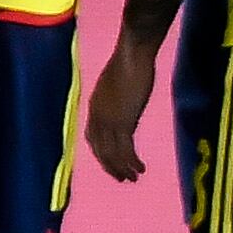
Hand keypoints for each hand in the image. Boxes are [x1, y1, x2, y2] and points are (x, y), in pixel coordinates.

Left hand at [84, 40, 154, 181]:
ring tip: (133, 178)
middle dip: (110, 166)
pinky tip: (140, 168)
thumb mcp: (116, 84)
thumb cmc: (128, 62)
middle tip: (122, 178)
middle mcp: (97, 116)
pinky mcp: (123, 121)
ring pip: (112, 154)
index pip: (92, 137)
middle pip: (100, 149)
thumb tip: (125, 108)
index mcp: (94, 106)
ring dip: (122, 169)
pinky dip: (131, 162)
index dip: (100, 152)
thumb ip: (116, 99)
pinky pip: (125, 149)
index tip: (110, 162)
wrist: (132, 54)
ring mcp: (109, 120)